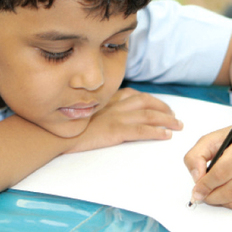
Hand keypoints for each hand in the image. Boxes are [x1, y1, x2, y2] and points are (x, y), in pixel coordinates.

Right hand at [66, 88, 182, 152]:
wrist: (54, 133)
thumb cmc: (66, 125)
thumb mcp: (84, 112)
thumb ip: (98, 111)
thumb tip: (106, 118)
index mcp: (107, 99)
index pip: (135, 96)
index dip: (152, 101)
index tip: (162, 107)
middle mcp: (114, 105)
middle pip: (147, 103)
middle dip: (164, 109)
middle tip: (175, 117)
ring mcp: (116, 117)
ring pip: (149, 116)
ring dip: (166, 120)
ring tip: (177, 126)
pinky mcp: (115, 131)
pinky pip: (142, 131)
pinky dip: (156, 133)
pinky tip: (166, 136)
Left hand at [184, 127, 231, 209]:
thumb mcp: (212, 139)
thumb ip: (196, 156)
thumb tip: (196, 178)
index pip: (221, 173)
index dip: (205, 185)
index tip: (196, 191)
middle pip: (229, 191)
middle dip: (211, 197)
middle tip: (202, 194)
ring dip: (221, 201)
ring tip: (214, 192)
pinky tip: (230, 189)